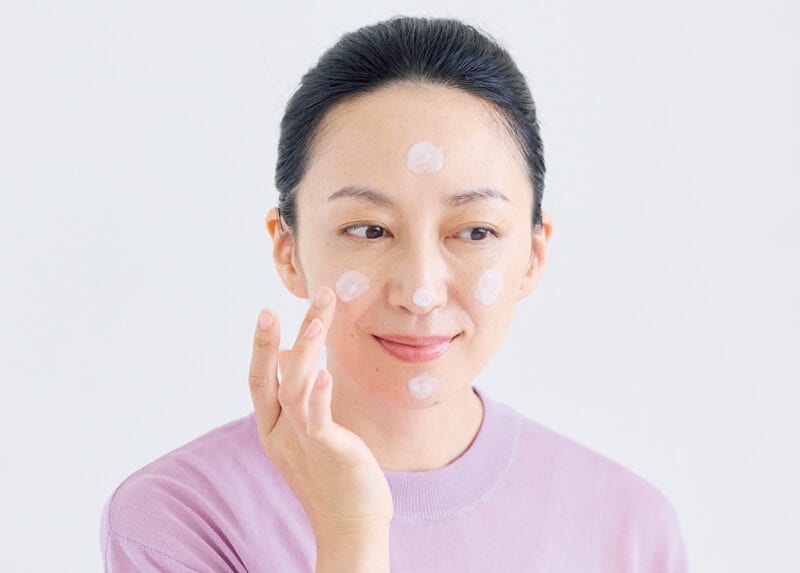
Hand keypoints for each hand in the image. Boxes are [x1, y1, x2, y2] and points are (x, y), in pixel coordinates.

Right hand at [248, 286, 393, 538]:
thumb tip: (298, 354)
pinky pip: (317, 421)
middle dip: (269, 341)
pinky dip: (319, 395)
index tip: (267, 311)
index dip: (262, 346)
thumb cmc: (335, 473)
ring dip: (305, 352)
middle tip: (273, 306)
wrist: (350, 523)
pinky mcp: (328, 452)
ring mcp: (301, 443)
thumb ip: (302, 395)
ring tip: (317, 319)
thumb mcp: (311, 430)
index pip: (260, 379)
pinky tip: (326, 373)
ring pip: (293, 390)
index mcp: (273, 427)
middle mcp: (280, 433)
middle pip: (269, 379)